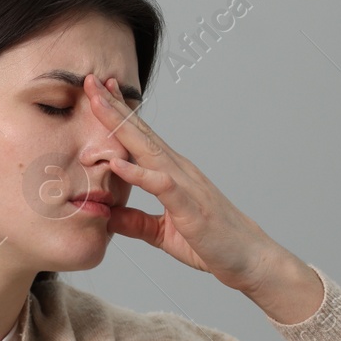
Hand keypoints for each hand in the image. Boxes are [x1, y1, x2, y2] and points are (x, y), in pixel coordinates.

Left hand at [83, 73, 288, 296]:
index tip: (96, 93)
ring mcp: (185, 184)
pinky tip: (115, 162)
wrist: (249, 260)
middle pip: (140, 133)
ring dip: (121, 126)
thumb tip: (108, 216)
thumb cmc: (211, 243)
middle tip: (90, 80)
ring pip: (147, 149)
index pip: (140, 138)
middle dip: (113, 107)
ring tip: (97, 105)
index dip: (118, 115)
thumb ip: (136, 223)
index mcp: (171, 173)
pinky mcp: (189, 206)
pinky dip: (137, 173)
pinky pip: (159, 184)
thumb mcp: (163, 233)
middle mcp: (178, 170)